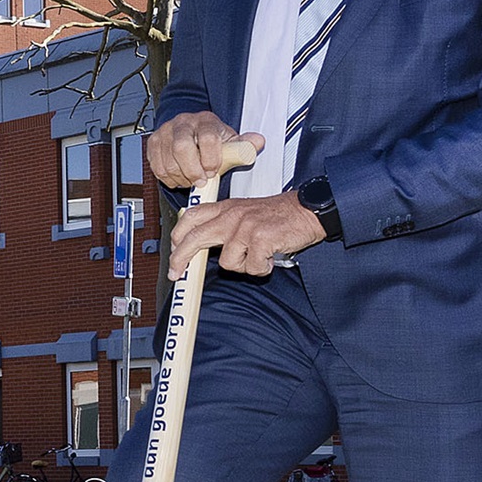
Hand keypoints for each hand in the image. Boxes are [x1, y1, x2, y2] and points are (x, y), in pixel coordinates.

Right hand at [143, 111, 262, 192]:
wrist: (190, 131)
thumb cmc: (211, 138)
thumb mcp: (230, 140)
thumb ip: (244, 144)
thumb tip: (258, 142)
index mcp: (205, 121)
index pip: (207, 138)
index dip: (211, 159)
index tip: (213, 171)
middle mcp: (183, 123)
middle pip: (181, 147)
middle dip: (192, 170)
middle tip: (200, 180)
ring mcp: (165, 132)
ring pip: (168, 160)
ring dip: (180, 177)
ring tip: (190, 179)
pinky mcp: (153, 144)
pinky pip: (156, 166)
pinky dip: (167, 178)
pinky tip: (178, 177)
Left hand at [166, 193, 324, 280]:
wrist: (309, 210)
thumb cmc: (279, 215)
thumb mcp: (245, 211)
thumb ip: (224, 223)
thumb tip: (203, 244)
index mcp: (226, 208)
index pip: (191, 217)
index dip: (177, 237)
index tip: (172, 253)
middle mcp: (231, 215)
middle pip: (194, 238)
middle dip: (180, 259)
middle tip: (176, 274)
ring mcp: (244, 227)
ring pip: (227, 262)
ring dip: (244, 266)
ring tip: (259, 255)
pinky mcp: (259, 238)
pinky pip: (251, 267)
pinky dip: (262, 268)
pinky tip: (270, 256)